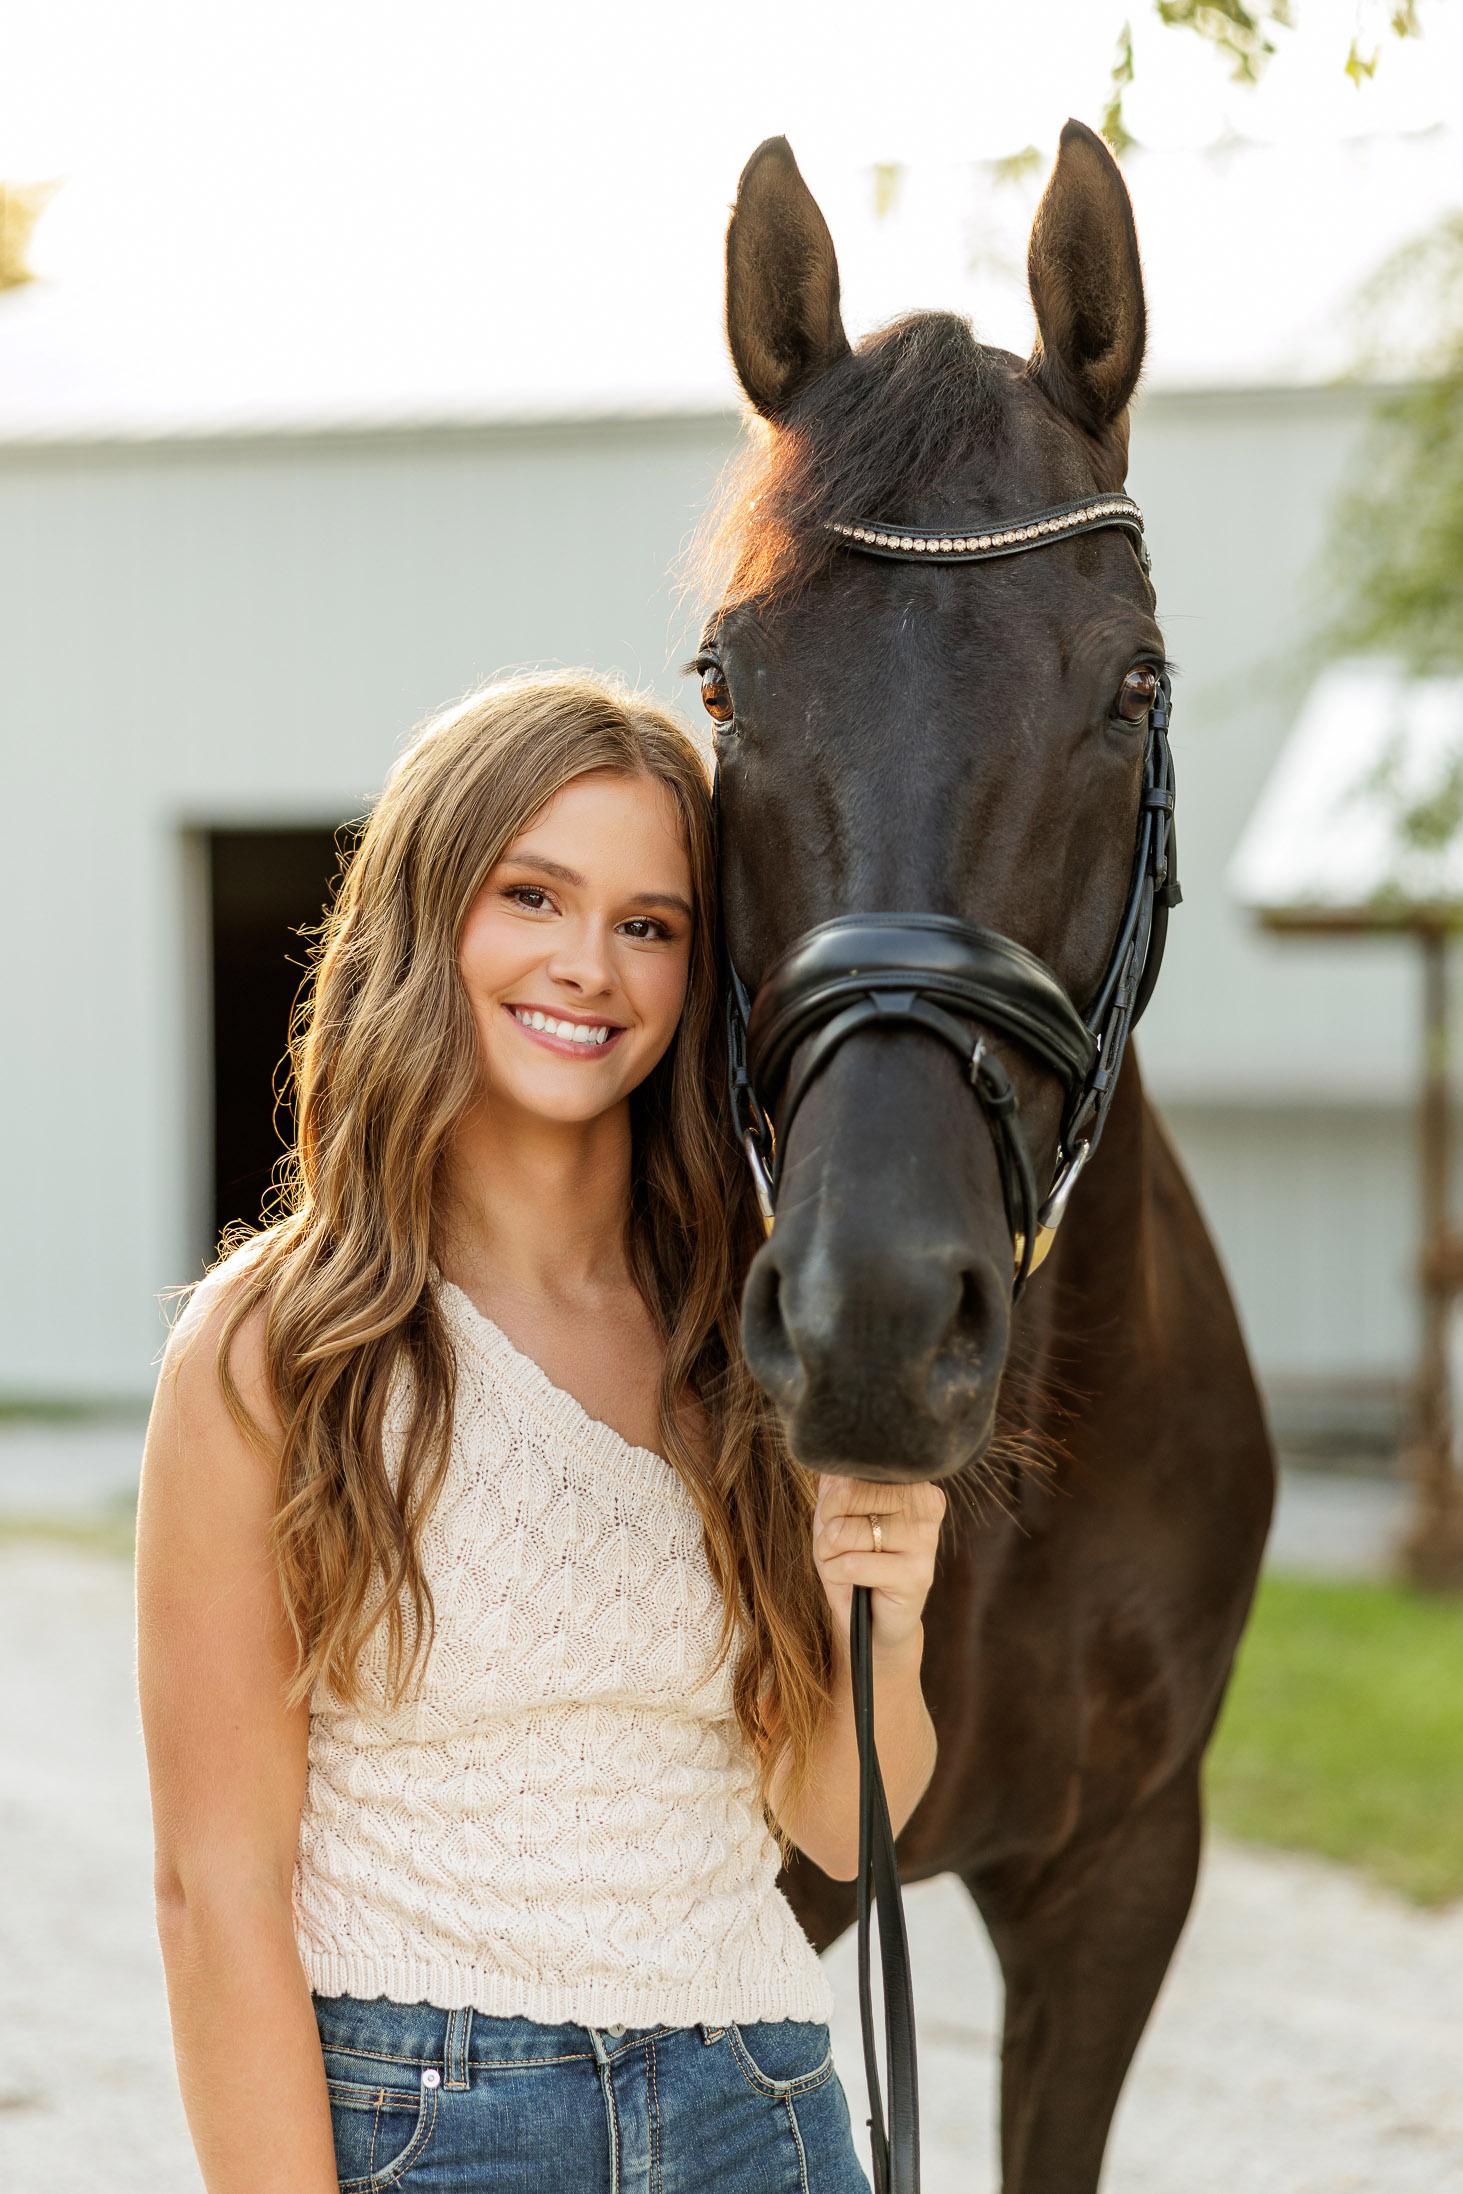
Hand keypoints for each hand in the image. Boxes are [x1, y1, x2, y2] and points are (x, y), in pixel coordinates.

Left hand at [812, 1476, 945, 1663]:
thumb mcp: (835, 1511)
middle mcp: (924, 1503)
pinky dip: (836, 1575)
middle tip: (840, 1546)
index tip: (841, 1517)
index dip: (831, 1498)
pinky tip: (852, 1582)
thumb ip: (835, 1480)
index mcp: (910, 1481)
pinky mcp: (917, 1575)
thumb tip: (828, 1458)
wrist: (871, 1619)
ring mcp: (925, 1538)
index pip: (852, 1471)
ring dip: (829, 1553)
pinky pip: (851, 1565)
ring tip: (846, 1563)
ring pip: (844, 1532)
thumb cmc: (852, 1556)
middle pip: (845, 1496)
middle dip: (826, 1526)